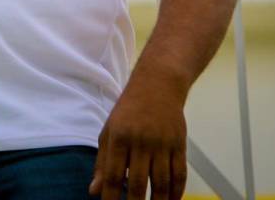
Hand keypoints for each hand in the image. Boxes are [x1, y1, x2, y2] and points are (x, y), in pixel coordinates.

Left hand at [91, 68, 187, 198]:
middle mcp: (141, 141)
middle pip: (139, 183)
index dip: (111, 197)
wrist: (158, 85)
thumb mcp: (109, 131)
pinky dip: (177, 192)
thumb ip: (102, 162)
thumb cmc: (128, 111)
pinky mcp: (180, 145)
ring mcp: (163, 144)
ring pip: (162, 182)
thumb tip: (94, 191)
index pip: (114, 175)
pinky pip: (180, 174)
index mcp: (119, 138)